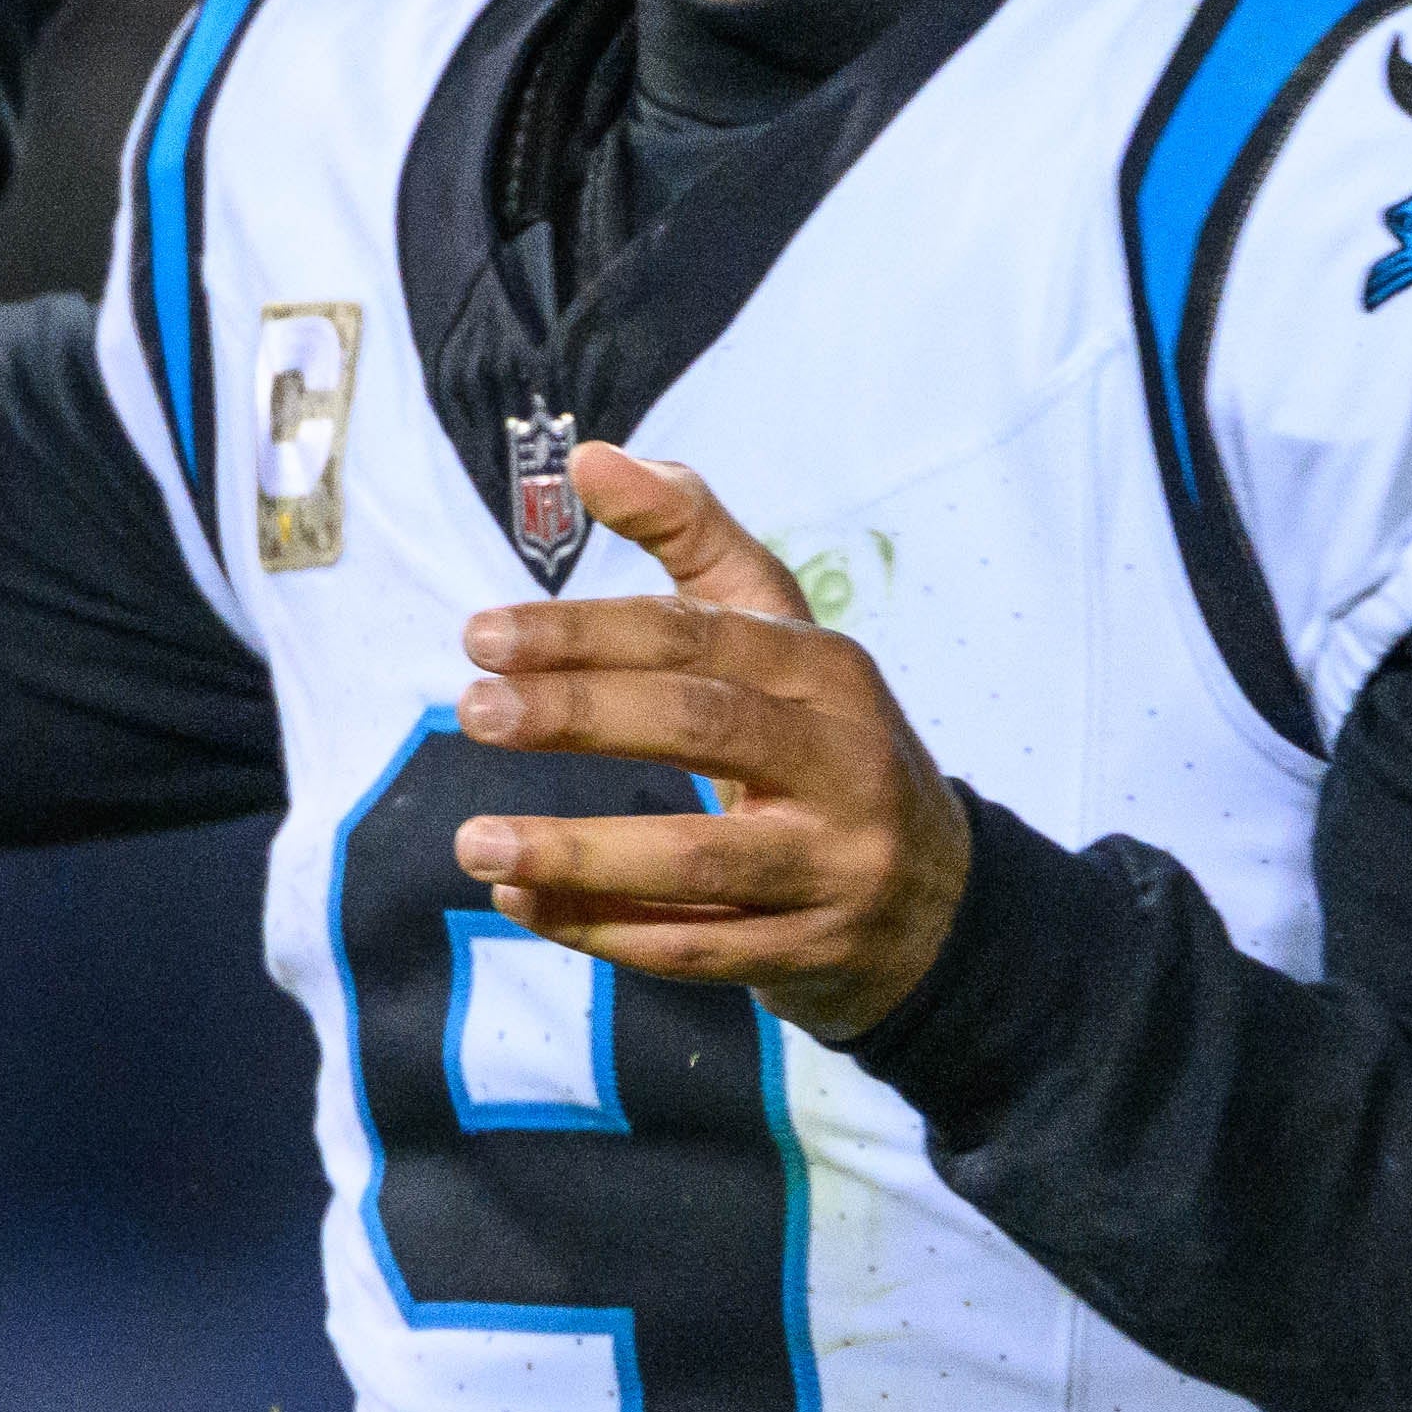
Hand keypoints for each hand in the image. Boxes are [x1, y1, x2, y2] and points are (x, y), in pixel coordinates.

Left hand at [449, 445, 970, 1041]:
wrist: (938, 904)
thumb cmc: (822, 743)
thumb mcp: (779, 634)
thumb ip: (690, 538)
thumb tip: (587, 456)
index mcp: (828, 670)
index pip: (698, 636)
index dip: (587, 632)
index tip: (482, 637)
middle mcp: (845, 762)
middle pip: (703, 727)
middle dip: (580, 714)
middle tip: (473, 713)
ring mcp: (836, 867)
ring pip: (700, 861)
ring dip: (579, 853)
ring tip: (475, 842)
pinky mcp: (813, 955)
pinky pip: (697, 948)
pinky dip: (605, 929)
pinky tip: (524, 904)